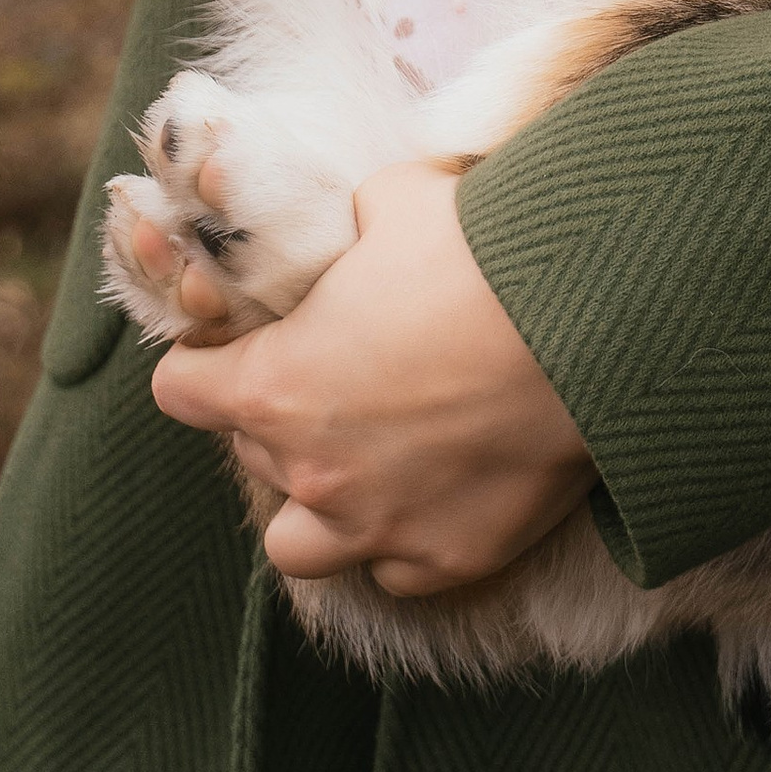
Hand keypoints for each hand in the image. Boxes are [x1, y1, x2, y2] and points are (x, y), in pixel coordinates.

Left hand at [150, 162, 595, 596]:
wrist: (591, 325)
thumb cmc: (481, 251)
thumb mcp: (394, 201)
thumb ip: (350, 226)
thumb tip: (357, 225)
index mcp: (275, 386)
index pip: (179, 391)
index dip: (204, 364)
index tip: (236, 348)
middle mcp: (312, 473)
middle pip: (252, 456)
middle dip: (281, 420)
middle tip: (339, 377)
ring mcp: (379, 528)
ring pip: (299, 549)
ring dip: (319, 508)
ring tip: (365, 464)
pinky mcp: (449, 559)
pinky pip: (397, 570)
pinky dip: (404, 537)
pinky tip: (440, 489)